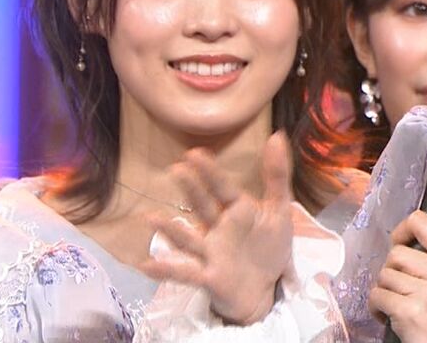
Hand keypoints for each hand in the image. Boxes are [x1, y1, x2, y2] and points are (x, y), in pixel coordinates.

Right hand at [140, 131, 295, 325]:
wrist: (268, 289)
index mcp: (236, 211)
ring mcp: (211, 253)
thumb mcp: (279, 210)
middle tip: (177, 170)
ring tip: (151, 218)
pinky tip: (147, 265)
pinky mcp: (209, 277)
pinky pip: (186, 273)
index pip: (222, 188)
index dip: (209, 172)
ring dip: (170, 230)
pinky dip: (167, 270)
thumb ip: (276, 176)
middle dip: (192, 191)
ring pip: (188, 240)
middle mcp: (218, 229)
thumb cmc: (268, 247)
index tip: (193, 153)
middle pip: (203, 208)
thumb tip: (277, 135)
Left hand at [369, 195, 426, 341]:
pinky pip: (377, 296)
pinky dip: (378, 307)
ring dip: (386, 291)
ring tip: (401, 301)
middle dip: (394, 272)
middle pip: (396, 254)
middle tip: (406, 286)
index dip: (403, 231)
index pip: (423, 223)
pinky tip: (391, 314)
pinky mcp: (411, 312)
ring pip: (384, 275)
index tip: (402, 242)